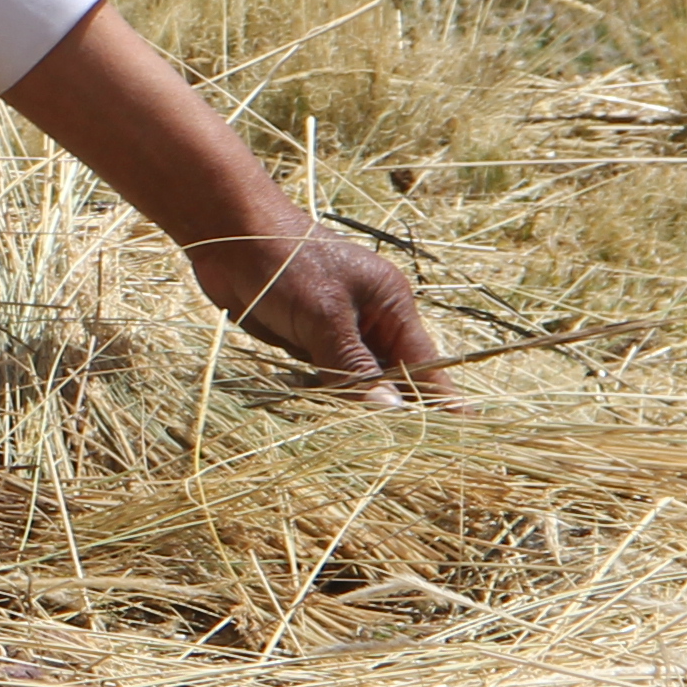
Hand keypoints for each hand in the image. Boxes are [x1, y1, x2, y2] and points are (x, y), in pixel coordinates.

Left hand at [1, 7, 468, 409]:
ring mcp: (337, 329)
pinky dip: (321, 394)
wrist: (225, 235)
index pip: (424, 362)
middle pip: (391, 377)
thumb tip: (389, 410)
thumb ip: (352, 365)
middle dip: (391, 410)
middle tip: (399, 452)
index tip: (461, 431)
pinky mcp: (305, 337)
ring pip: (355, 381)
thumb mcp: (323, 315)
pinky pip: (322, 376)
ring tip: (361, 446)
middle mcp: (370, 320)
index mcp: (390, 305)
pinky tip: (318, 417)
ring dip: (351, 406)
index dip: (438, 398)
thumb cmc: (283, 262)